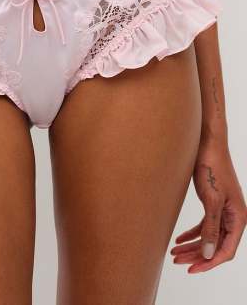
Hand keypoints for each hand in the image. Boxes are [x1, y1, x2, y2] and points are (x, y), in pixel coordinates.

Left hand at [170, 136, 245, 272]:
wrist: (207, 143)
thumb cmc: (212, 167)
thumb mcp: (211, 200)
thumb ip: (211, 228)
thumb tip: (209, 254)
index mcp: (238, 218)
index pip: (226, 250)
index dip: (209, 262)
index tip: (192, 269)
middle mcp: (233, 216)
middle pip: (216, 245)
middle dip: (197, 255)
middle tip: (177, 261)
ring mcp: (223, 209)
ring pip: (208, 236)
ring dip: (192, 245)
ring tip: (174, 253)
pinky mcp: (212, 202)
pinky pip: (204, 225)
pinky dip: (192, 233)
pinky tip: (179, 239)